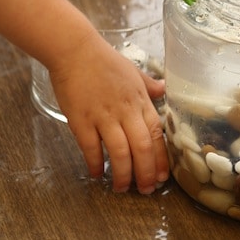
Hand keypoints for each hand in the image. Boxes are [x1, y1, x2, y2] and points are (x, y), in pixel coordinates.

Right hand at [48, 33, 168, 194]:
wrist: (75, 49)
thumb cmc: (104, 60)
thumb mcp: (133, 70)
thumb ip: (149, 85)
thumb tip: (164, 88)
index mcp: (140, 100)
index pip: (157, 134)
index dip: (161, 158)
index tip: (163, 176)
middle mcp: (125, 110)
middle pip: (142, 148)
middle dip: (146, 173)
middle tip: (146, 190)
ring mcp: (103, 116)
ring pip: (119, 152)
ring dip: (123, 174)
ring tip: (122, 188)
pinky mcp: (81, 119)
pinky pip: (90, 148)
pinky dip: (95, 164)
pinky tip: (97, 174)